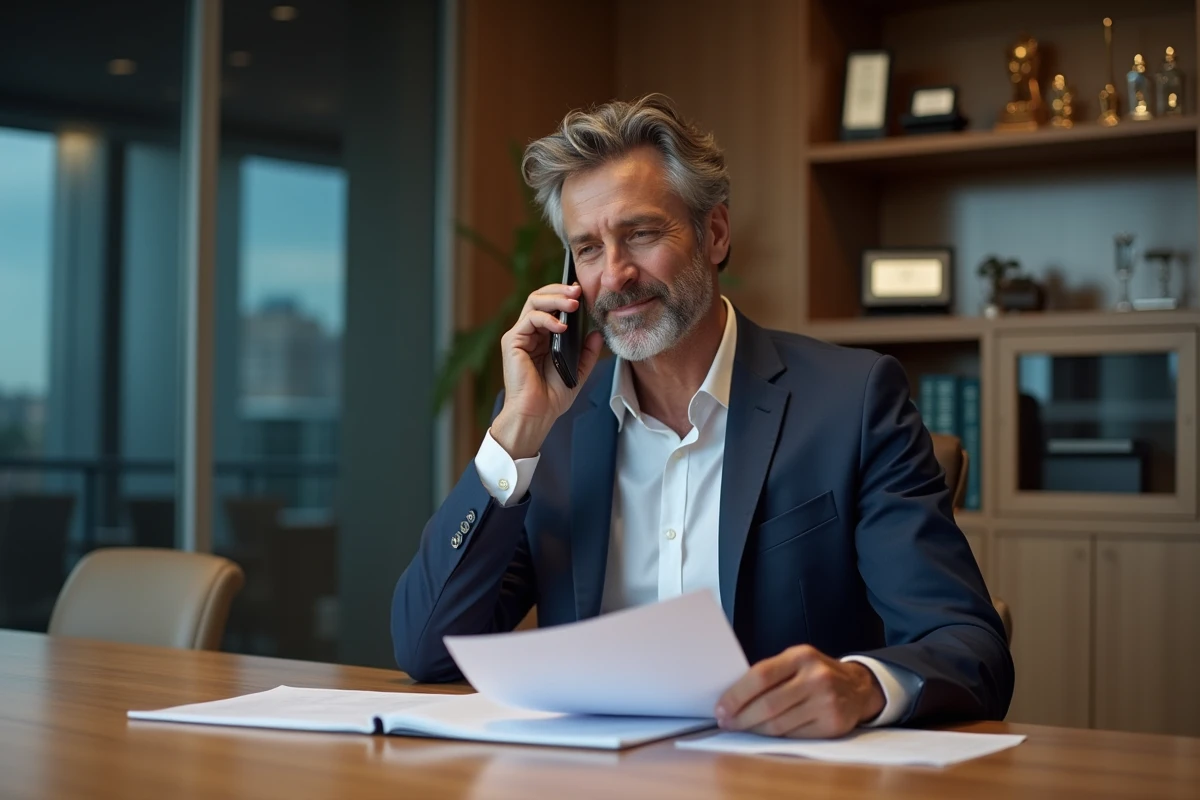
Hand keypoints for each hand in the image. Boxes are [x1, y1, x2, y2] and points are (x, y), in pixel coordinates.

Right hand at [491, 283, 603, 458]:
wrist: (537, 414)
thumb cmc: (553, 396)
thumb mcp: (578, 370)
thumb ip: (587, 351)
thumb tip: (597, 332)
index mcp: (543, 337)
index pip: (552, 306)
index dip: (566, 295)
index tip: (584, 292)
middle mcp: (530, 333)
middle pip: (541, 297)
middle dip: (560, 290)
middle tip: (578, 290)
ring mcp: (520, 336)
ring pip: (534, 302)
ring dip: (555, 298)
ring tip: (573, 303)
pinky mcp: (512, 341)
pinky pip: (530, 319)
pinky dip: (547, 318)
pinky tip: (562, 326)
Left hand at [714, 645, 884, 738]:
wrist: (858, 687)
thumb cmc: (816, 674)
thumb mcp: (796, 661)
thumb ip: (770, 674)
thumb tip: (731, 697)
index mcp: (801, 656)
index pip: (761, 675)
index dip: (736, 695)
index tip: (720, 708)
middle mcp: (816, 677)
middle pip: (768, 704)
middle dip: (741, 717)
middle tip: (726, 722)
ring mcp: (826, 702)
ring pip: (779, 724)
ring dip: (754, 730)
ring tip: (741, 728)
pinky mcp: (833, 724)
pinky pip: (794, 736)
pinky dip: (775, 737)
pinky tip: (765, 734)